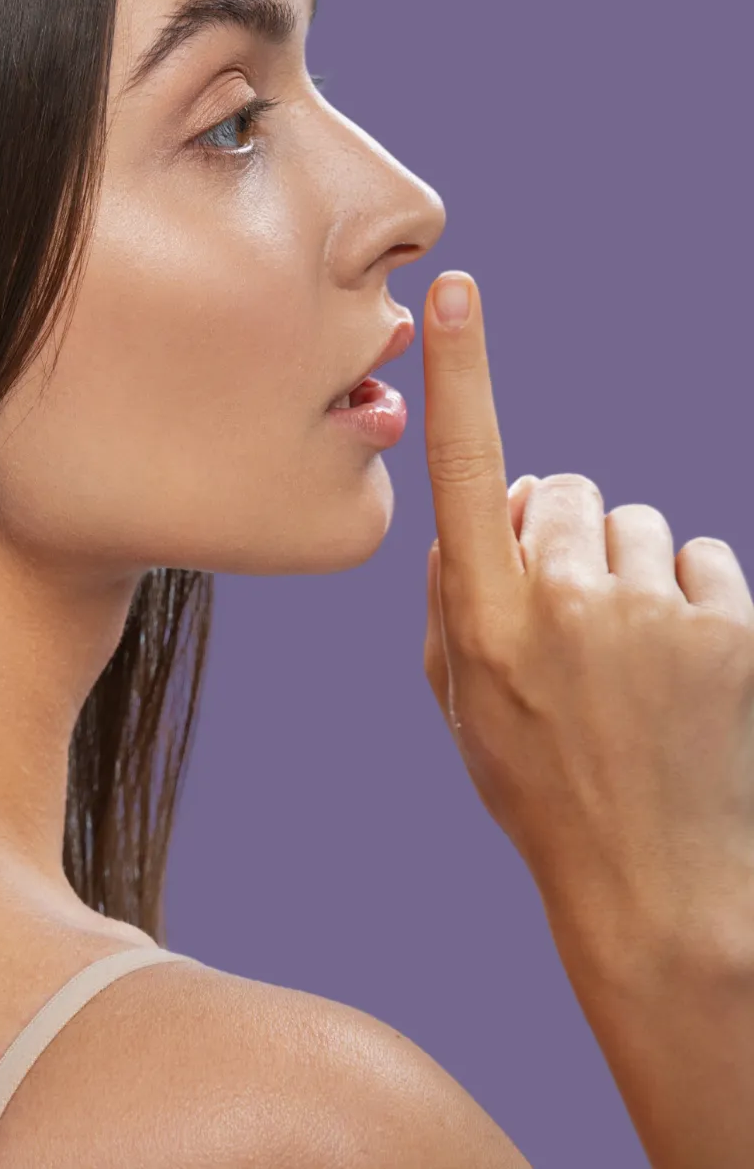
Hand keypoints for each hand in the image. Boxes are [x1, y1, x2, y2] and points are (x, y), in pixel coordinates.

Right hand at [420, 270, 753, 970]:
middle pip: (563, 490)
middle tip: (571, 615)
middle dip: (561, 532)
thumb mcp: (461, 705)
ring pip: (635, 525)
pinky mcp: (730, 626)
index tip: (456, 291)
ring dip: (628, 570)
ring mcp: (653, 611)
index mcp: (485, 618)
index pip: (466, 467)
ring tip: (631, 657)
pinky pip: (702, 559)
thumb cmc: (542, 787)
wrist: (660, 887)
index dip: (461, 372)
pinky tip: (680, 665)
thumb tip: (493, 503)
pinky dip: (689, 597)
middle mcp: (565, 600)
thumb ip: (453, 593)